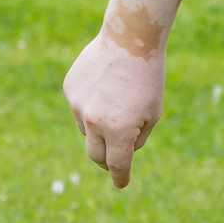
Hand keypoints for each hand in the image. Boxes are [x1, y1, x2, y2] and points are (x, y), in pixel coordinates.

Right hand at [65, 31, 166, 186]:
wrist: (129, 39)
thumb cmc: (148, 77)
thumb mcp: (153, 112)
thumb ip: (137, 138)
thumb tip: (123, 153)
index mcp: (118, 130)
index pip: (117, 165)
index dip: (120, 177)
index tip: (121, 183)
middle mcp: (94, 121)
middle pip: (95, 154)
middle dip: (106, 161)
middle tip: (114, 160)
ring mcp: (78, 105)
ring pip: (86, 129)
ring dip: (100, 126)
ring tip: (117, 102)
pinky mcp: (70, 89)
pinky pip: (79, 107)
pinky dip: (91, 105)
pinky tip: (105, 85)